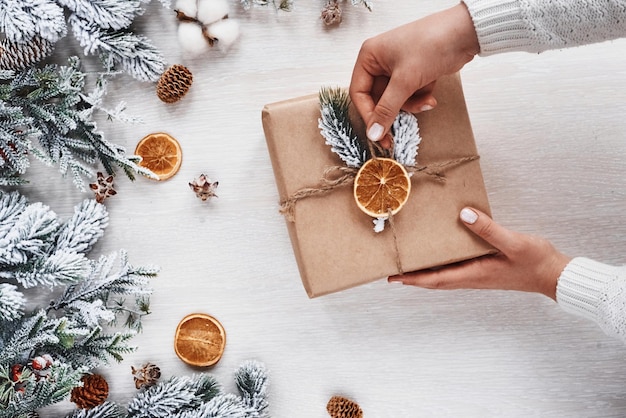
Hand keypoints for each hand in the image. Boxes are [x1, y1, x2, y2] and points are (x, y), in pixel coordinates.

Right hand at [349, 4, 479, 146]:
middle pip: (377, 99)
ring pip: (395, 100)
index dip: (368, 114)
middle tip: (394, 136)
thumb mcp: (405, 80)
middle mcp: (380, 62)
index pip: (359, 92)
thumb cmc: (431, 45)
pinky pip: (409, 95)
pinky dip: (420, 97)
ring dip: (411, 104)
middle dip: (394, 111)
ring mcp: (397, 68)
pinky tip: (431, 95)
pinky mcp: (413, 73)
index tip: (377, 132)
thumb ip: (387, 109)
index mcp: (370, 56)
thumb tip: (373, 133)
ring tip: (426, 101)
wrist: (464, 33)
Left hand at [388, 208, 571, 299]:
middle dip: (413, 277)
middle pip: (434, 280)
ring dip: (425, 273)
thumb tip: (463, 215)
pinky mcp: (484, 270)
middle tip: (393, 272)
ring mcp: (478, 275)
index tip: (393, 278)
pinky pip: (455, 270)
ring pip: (444, 276)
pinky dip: (441, 266)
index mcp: (473, 274)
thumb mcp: (512, 242)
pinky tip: (440, 256)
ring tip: (409, 265)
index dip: (413, 279)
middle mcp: (472, 277)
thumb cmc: (535, 262)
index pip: (435, 279)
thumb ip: (488, 229)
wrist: (554, 274)